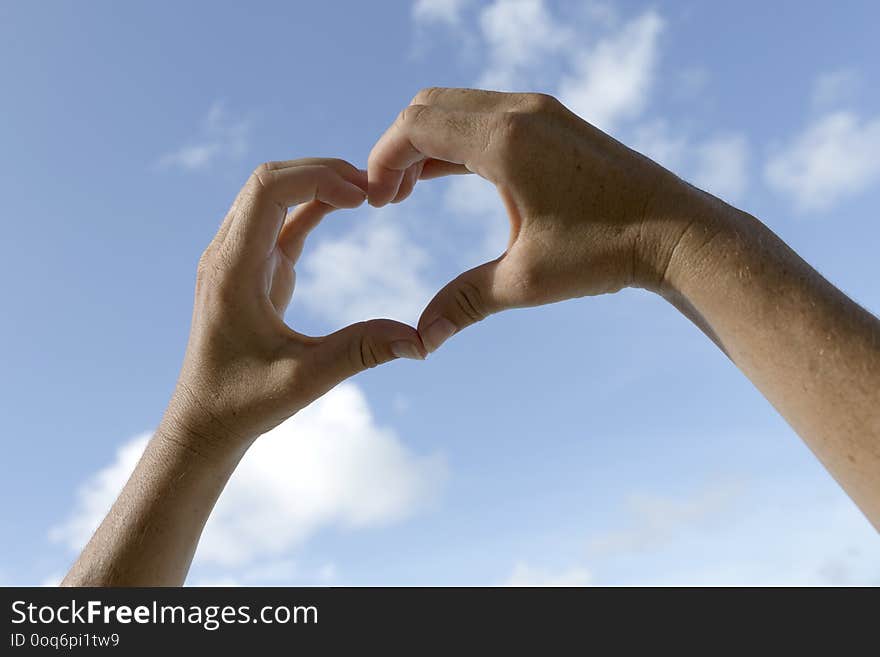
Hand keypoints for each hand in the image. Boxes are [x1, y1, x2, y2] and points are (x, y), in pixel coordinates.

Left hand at [164, 158, 425, 457]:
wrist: (205, 420)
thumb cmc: (244, 402)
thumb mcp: (306, 379)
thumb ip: (361, 352)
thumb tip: (419, 340)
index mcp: (232, 271)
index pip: (266, 191)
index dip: (317, 179)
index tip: (363, 196)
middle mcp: (228, 254)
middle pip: (269, 180)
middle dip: (323, 173)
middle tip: (374, 188)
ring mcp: (238, 258)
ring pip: (273, 194)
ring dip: (318, 184)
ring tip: (367, 193)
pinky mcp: (253, 268)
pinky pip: (282, 219)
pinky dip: (315, 205)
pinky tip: (349, 204)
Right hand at [367, 87, 700, 351]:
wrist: (679, 232)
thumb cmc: (606, 253)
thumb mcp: (526, 280)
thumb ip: (465, 301)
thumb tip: (423, 340)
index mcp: (505, 141)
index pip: (415, 126)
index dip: (381, 160)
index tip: (375, 202)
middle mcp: (520, 112)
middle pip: (429, 107)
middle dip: (397, 148)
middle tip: (388, 199)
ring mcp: (541, 111)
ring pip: (457, 107)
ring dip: (427, 143)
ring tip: (410, 192)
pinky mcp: (555, 121)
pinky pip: (487, 116)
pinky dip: (458, 140)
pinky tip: (450, 178)